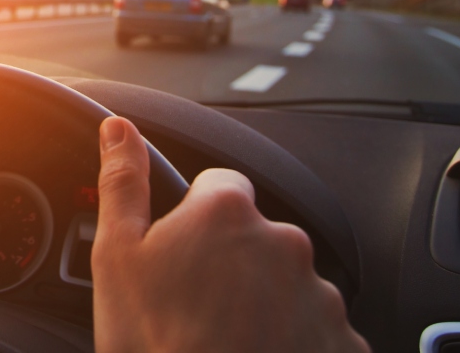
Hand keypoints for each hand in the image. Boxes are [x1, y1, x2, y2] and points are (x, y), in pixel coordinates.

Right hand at [91, 117, 368, 352]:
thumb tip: (118, 129)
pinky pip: (315, 327)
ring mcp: (318, 295)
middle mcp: (283, 243)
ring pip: (286, 282)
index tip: (181, 252)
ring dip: (263, 301)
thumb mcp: (117, 257)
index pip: (219, 185)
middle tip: (195, 305)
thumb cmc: (154, 343)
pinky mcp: (341, 341)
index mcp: (227, 213)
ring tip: (225, 338)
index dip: (195, 216)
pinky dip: (292, 339)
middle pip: (255, 235)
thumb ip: (123, 182)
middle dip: (231, 261)